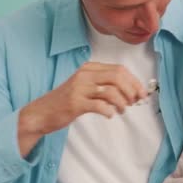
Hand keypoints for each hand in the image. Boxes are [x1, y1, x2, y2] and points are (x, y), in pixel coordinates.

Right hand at [17, 62, 146, 156]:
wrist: (42, 113)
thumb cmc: (66, 101)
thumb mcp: (85, 87)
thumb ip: (105, 86)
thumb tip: (131, 92)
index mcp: (89, 68)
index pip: (119, 69)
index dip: (134, 81)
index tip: (141, 93)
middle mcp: (84, 75)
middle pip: (118, 77)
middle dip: (131, 90)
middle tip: (135, 102)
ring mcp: (79, 88)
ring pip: (111, 91)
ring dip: (122, 103)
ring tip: (122, 110)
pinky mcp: (75, 103)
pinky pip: (100, 106)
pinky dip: (109, 111)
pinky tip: (109, 115)